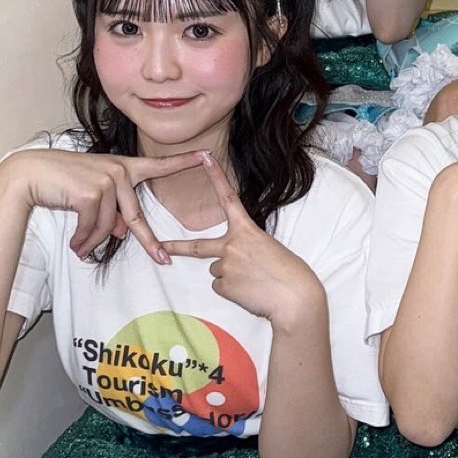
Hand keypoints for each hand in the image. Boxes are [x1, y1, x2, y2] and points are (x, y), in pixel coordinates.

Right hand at [5, 149, 204, 264]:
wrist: (30, 175)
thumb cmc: (62, 183)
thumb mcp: (92, 195)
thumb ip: (112, 211)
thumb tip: (123, 232)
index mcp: (124, 167)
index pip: (159, 164)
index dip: (184, 161)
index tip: (207, 156)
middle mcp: (120, 170)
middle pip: (137, 217)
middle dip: (149, 243)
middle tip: (163, 261)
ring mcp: (107, 180)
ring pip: (110, 227)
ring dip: (93, 242)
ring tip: (80, 248)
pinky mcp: (93, 191)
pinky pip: (93, 227)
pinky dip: (83, 240)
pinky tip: (74, 244)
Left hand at [160, 155, 323, 327]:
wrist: (295, 298)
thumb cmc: (290, 273)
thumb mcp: (270, 249)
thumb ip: (247, 248)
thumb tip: (231, 263)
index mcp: (247, 230)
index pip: (228, 198)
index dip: (216, 177)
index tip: (205, 159)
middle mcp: (232, 245)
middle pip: (196, 247)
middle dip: (176, 247)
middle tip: (162, 247)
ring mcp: (226, 266)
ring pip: (217, 271)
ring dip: (231, 276)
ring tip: (254, 281)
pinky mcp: (225, 286)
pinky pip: (222, 287)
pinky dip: (233, 290)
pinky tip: (250, 291)